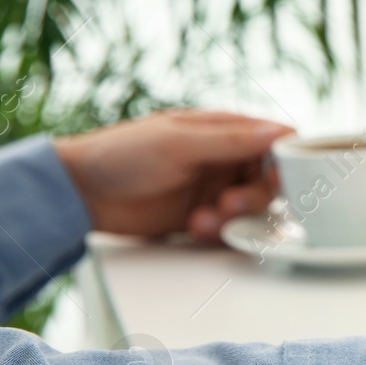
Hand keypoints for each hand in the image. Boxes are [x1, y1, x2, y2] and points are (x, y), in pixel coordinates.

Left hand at [54, 110, 292, 240]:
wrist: (80, 192)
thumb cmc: (122, 153)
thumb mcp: (180, 142)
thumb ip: (232, 140)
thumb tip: (281, 133)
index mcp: (225, 131)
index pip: (276, 141)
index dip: (285, 161)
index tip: (277, 179)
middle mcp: (225, 160)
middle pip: (269, 181)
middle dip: (254, 197)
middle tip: (229, 204)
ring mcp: (215, 190)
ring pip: (252, 210)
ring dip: (235, 219)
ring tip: (204, 220)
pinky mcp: (203, 218)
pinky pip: (230, 230)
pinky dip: (219, 233)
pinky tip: (193, 228)